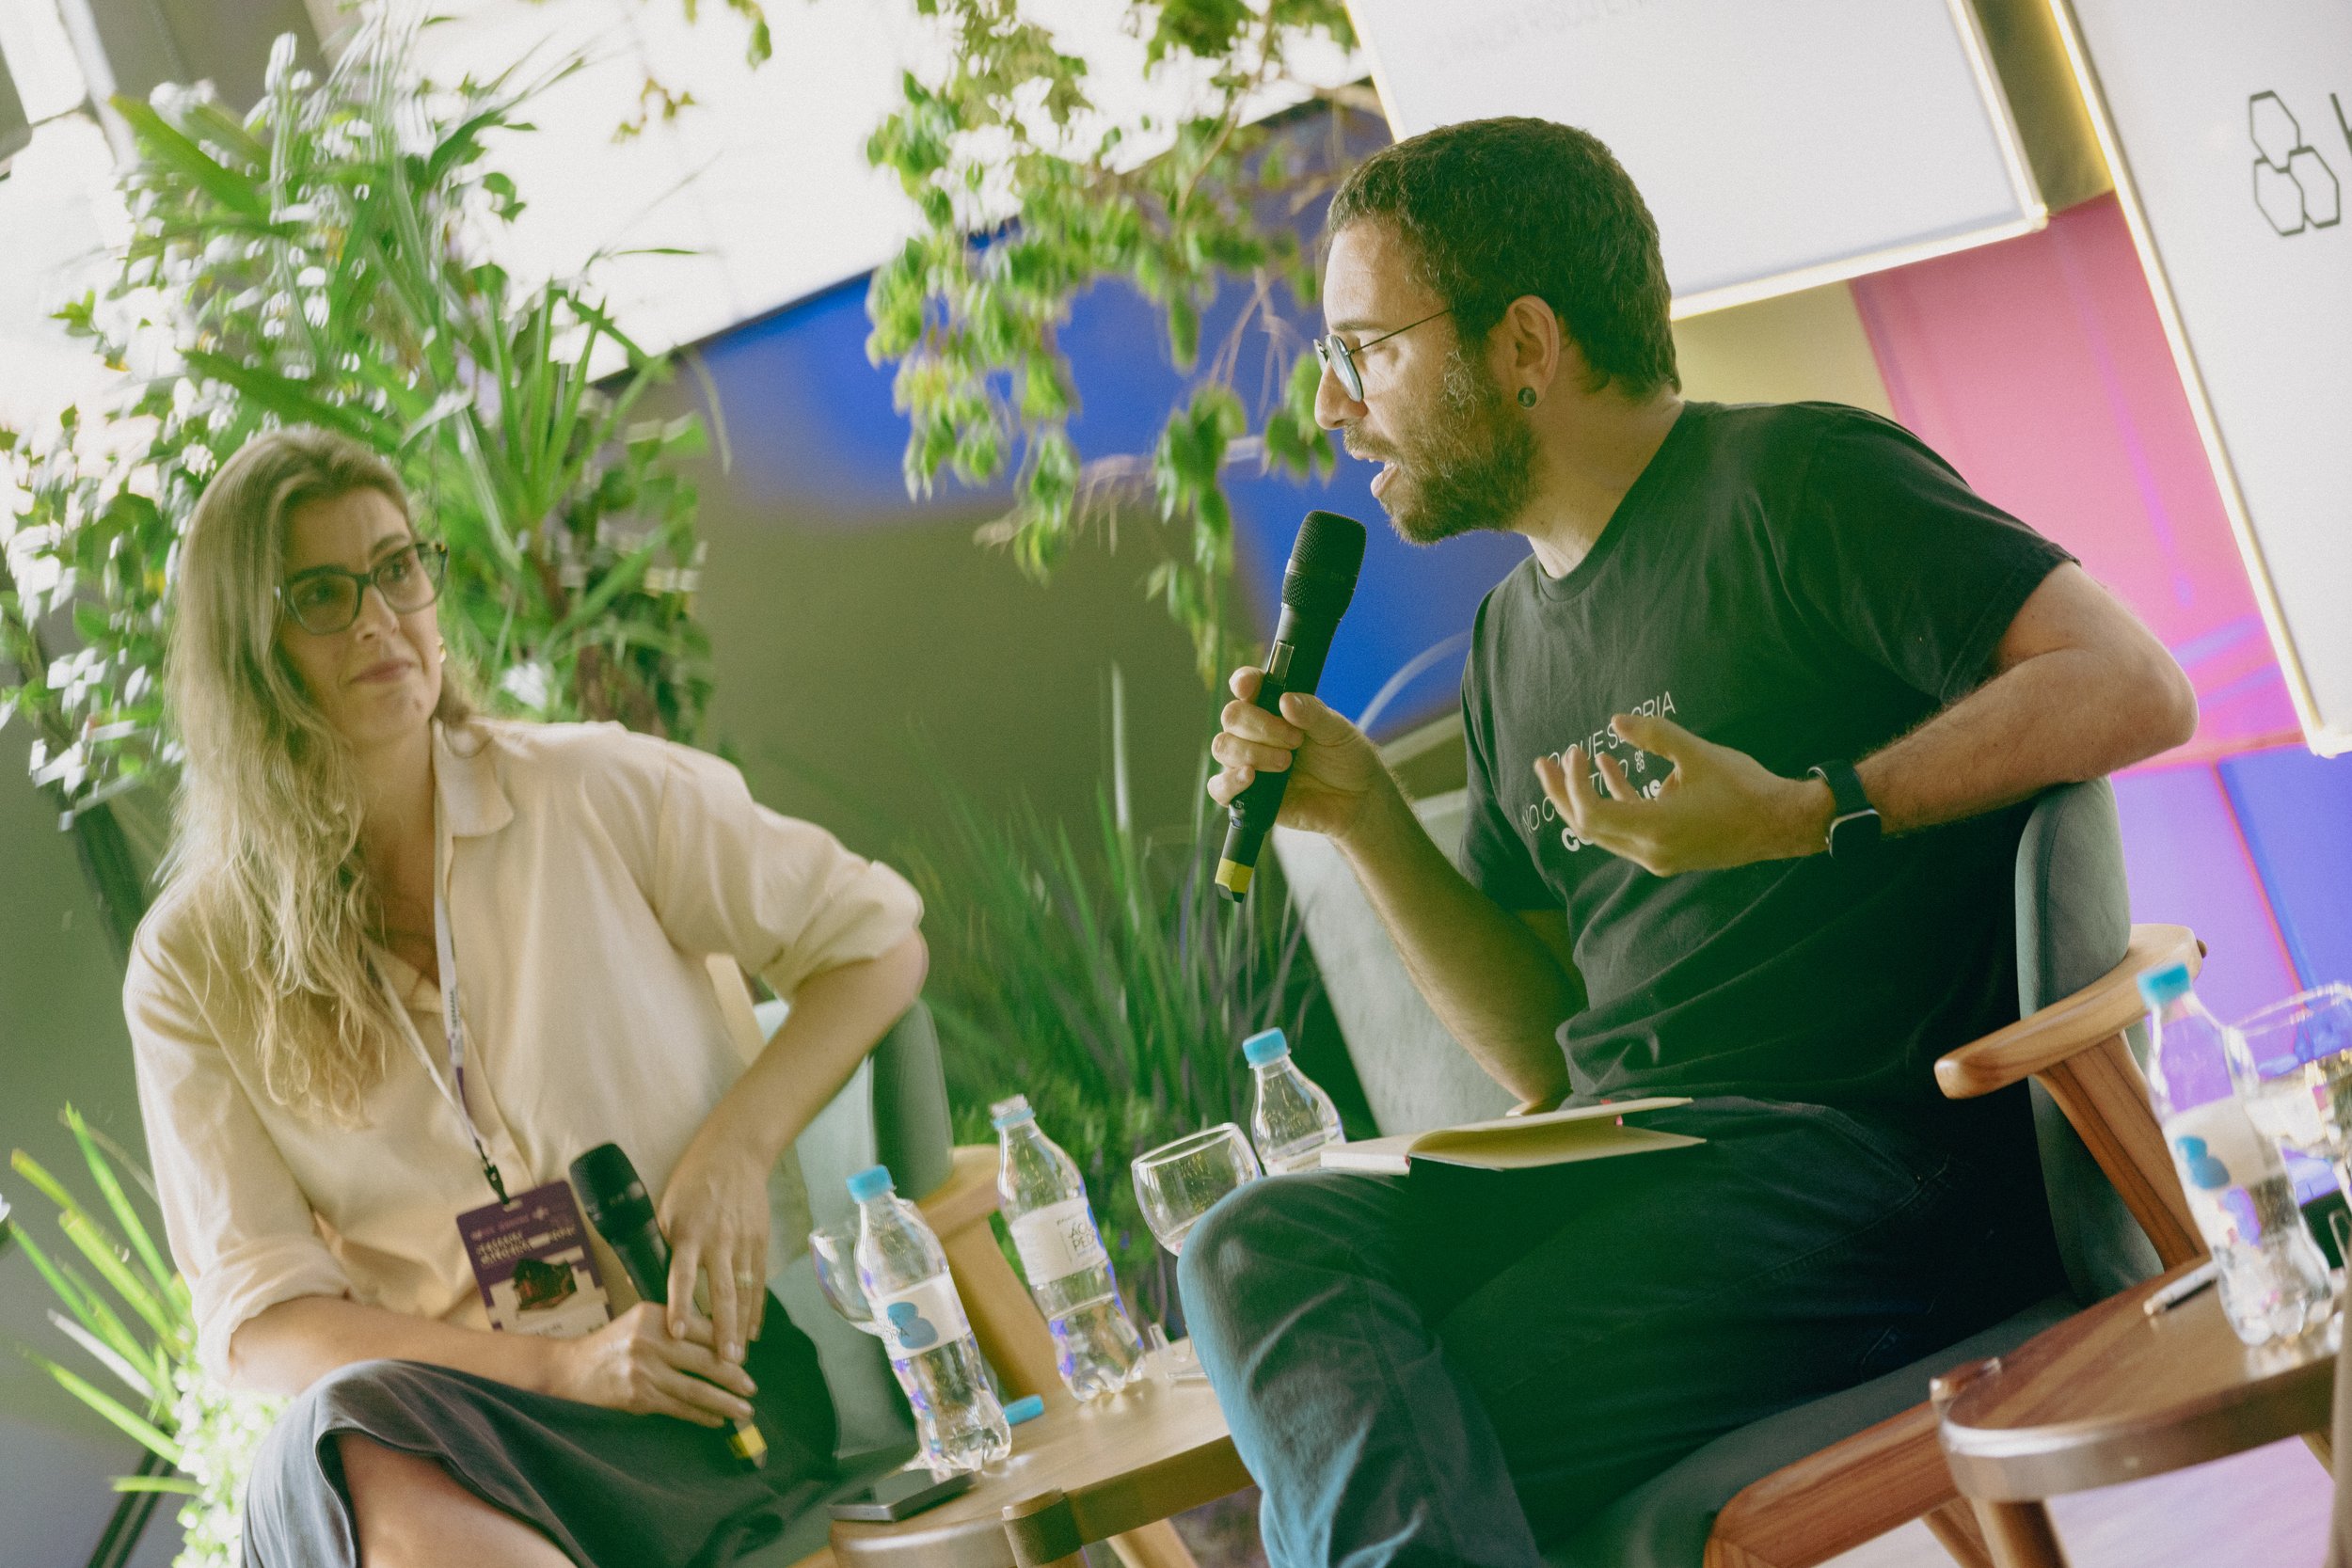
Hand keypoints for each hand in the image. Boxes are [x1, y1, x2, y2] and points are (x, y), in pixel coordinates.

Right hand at [548, 1303, 756, 1427]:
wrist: (570, 1369)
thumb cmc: (614, 1344)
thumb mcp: (643, 1322)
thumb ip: (677, 1327)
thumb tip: (723, 1344)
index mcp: (656, 1315)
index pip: (703, 1329)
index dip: (728, 1347)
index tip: (746, 1361)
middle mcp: (651, 1340)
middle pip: (705, 1360)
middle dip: (734, 1377)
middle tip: (752, 1388)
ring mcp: (644, 1370)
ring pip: (696, 1389)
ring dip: (724, 1402)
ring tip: (744, 1410)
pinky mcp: (639, 1397)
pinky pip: (679, 1408)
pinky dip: (701, 1416)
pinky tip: (716, 1420)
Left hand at [657, 1118, 772, 1363]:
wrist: (736, 1154)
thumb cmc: (692, 1183)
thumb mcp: (667, 1209)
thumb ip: (663, 1245)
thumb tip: (649, 1283)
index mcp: (690, 1233)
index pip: (683, 1275)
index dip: (680, 1305)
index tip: (677, 1333)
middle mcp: (719, 1241)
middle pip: (723, 1292)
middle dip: (722, 1329)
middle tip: (723, 1363)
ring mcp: (744, 1243)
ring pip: (745, 1292)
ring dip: (742, 1326)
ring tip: (738, 1359)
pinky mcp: (760, 1242)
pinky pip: (758, 1282)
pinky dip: (757, 1308)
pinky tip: (752, 1331)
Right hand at [1207, 667, 1386, 842]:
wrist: (1358, 799)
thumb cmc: (1347, 758)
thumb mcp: (1338, 730)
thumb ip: (1312, 714)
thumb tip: (1285, 700)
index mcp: (1276, 707)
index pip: (1248, 685)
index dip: (1243, 682)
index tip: (1247, 687)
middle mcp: (1257, 732)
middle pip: (1232, 716)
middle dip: (1260, 726)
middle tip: (1295, 741)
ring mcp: (1249, 762)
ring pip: (1223, 747)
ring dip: (1252, 752)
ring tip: (1287, 763)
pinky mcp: (1247, 795)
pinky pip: (1218, 788)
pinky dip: (1229, 781)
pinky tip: (1250, 777)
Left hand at [1533, 714, 1829, 876]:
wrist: (1782, 823)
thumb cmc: (1744, 787)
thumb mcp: (1698, 754)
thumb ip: (1655, 736)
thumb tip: (1614, 721)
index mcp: (1655, 828)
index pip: (1591, 813)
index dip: (1574, 783)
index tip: (1576, 751)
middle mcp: (1649, 850)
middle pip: (1587, 828)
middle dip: (1562, 794)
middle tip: (1544, 763)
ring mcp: (1657, 856)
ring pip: (1604, 831)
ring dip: (1584, 798)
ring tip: (1567, 764)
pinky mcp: (1667, 853)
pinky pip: (1627, 830)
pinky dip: (1615, 803)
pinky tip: (1612, 768)